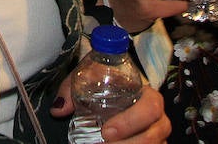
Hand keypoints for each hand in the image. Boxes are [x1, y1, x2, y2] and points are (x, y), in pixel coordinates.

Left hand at [50, 76, 169, 142]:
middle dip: (130, 143)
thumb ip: (72, 90)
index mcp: (147, 96)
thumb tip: (59, 109)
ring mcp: (157, 136)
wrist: (112, 93)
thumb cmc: (104, 84)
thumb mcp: (87, 79)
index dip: (131, 121)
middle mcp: (158, 118)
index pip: (151, 107)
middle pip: (155, 133)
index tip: (106, 131)